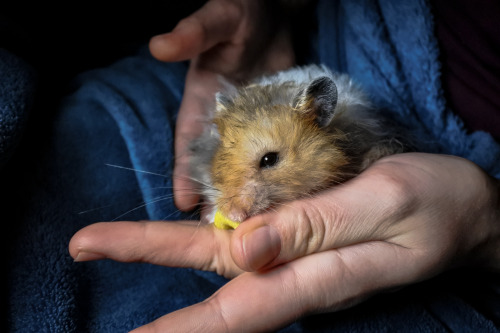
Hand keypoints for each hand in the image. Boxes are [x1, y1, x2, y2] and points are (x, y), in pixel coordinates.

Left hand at [69, 153, 499, 331]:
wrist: (466, 206)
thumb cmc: (436, 202)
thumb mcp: (385, 202)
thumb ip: (317, 226)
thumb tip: (245, 248)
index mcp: (319, 274)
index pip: (237, 310)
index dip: (181, 329)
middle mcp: (299, 272)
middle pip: (211, 279)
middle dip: (147, 265)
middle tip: (82, 248)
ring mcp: (300, 254)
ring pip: (218, 253)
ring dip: (161, 248)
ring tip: (103, 240)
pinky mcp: (304, 234)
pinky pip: (245, 235)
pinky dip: (203, 236)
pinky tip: (176, 234)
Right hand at [149, 0, 294, 210]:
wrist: (272, 15)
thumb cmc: (239, 15)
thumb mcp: (216, 22)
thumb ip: (193, 33)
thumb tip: (161, 45)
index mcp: (199, 105)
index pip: (187, 146)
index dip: (184, 174)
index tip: (184, 203)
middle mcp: (222, 123)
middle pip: (217, 166)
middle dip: (219, 194)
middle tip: (226, 226)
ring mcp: (251, 126)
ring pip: (248, 167)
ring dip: (249, 192)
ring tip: (256, 222)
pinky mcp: (277, 125)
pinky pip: (277, 154)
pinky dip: (279, 175)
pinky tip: (287, 195)